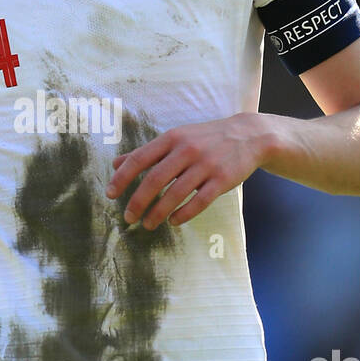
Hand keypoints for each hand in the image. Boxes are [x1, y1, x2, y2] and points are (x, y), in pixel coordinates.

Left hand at [104, 115, 271, 228]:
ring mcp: (206, 165)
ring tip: (148, 224)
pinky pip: (199, 201)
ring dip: (158, 212)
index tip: (109, 194)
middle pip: (155, 179)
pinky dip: (184, 214)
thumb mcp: (176, 138)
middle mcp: (187, 150)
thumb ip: (147, 152)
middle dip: (138, 201)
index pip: (140, 159)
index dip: (122, 178)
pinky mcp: (222, 180)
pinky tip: (173, 221)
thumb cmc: (205, 138)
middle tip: (128, 217)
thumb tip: (116, 163)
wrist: (249, 135)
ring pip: (176, 194)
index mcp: (172, 138)